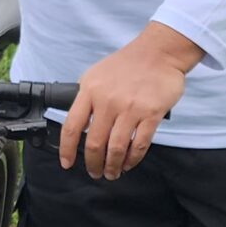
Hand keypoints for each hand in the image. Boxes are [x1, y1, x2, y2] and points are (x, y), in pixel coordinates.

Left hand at [56, 22, 201, 179]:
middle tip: (95, 173)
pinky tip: (129, 164)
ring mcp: (130, 108)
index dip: (67, 149)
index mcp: (89, 91)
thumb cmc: (127, 64)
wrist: (158, 52)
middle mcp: (107, 101)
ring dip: (113, 166)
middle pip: (94, 142)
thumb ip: (85, 97)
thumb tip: (78, 124)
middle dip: (93, 164)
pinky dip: (133, 159)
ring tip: (112, 174)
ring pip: (116, 147)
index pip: (72, 126)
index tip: (67, 163)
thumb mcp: (95, 75)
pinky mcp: (151, 113)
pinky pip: (140, 144)